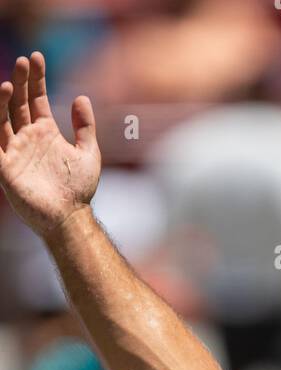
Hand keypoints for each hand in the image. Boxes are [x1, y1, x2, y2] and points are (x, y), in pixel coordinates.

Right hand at [0, 53, 99, 238]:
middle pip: (18, 104)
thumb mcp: (88, 153)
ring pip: (3, 120)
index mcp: (45, 132)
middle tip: (23, 61)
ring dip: (3, 102)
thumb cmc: (79, 189)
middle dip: (20, 82)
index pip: (36, 98)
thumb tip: (81, 97)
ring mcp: (15, 152)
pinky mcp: (5, 168)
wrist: (70, 218)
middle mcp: (27, 138)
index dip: (36, 79)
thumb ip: (85, 126)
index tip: (37, 57)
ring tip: (8, 84)